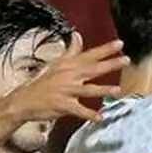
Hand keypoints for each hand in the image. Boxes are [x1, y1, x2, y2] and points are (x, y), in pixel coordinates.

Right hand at [7, 33, 128, 121]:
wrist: (25, 99)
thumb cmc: (42, 82)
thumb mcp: (56, 63)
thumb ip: (70, 51)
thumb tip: (77, 35)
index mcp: (69, 65)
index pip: (90, 54)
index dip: (105, 49)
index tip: (120, 44)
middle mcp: (69, 75)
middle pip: (93, 68)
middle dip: (110, 64)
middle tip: (126, 60)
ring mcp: (66, 90)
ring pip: (89, 89)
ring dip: (104, 89)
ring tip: (118, 90)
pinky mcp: (63, 105)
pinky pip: (80, 110)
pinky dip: (90, 114)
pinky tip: (100, 117)